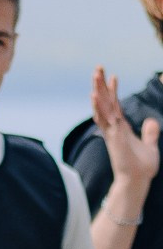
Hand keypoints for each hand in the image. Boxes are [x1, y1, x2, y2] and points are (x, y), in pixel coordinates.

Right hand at [93, 66, 160, 204]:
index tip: (113, 76)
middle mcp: (113, 127)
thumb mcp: (150, 145)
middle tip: (98, 68)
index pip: (115, 105)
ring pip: (102, 106)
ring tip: (96, 75)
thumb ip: (150, 133)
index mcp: (121, 128)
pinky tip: (95, 95)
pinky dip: (99, 106)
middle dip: (101, 84)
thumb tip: (152, 121)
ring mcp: (111, 131)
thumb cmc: (142, 167)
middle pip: (105, 101)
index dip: (113, 91)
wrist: (137, 181)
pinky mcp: (113, 137)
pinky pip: (104, 119)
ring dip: (98, 90)